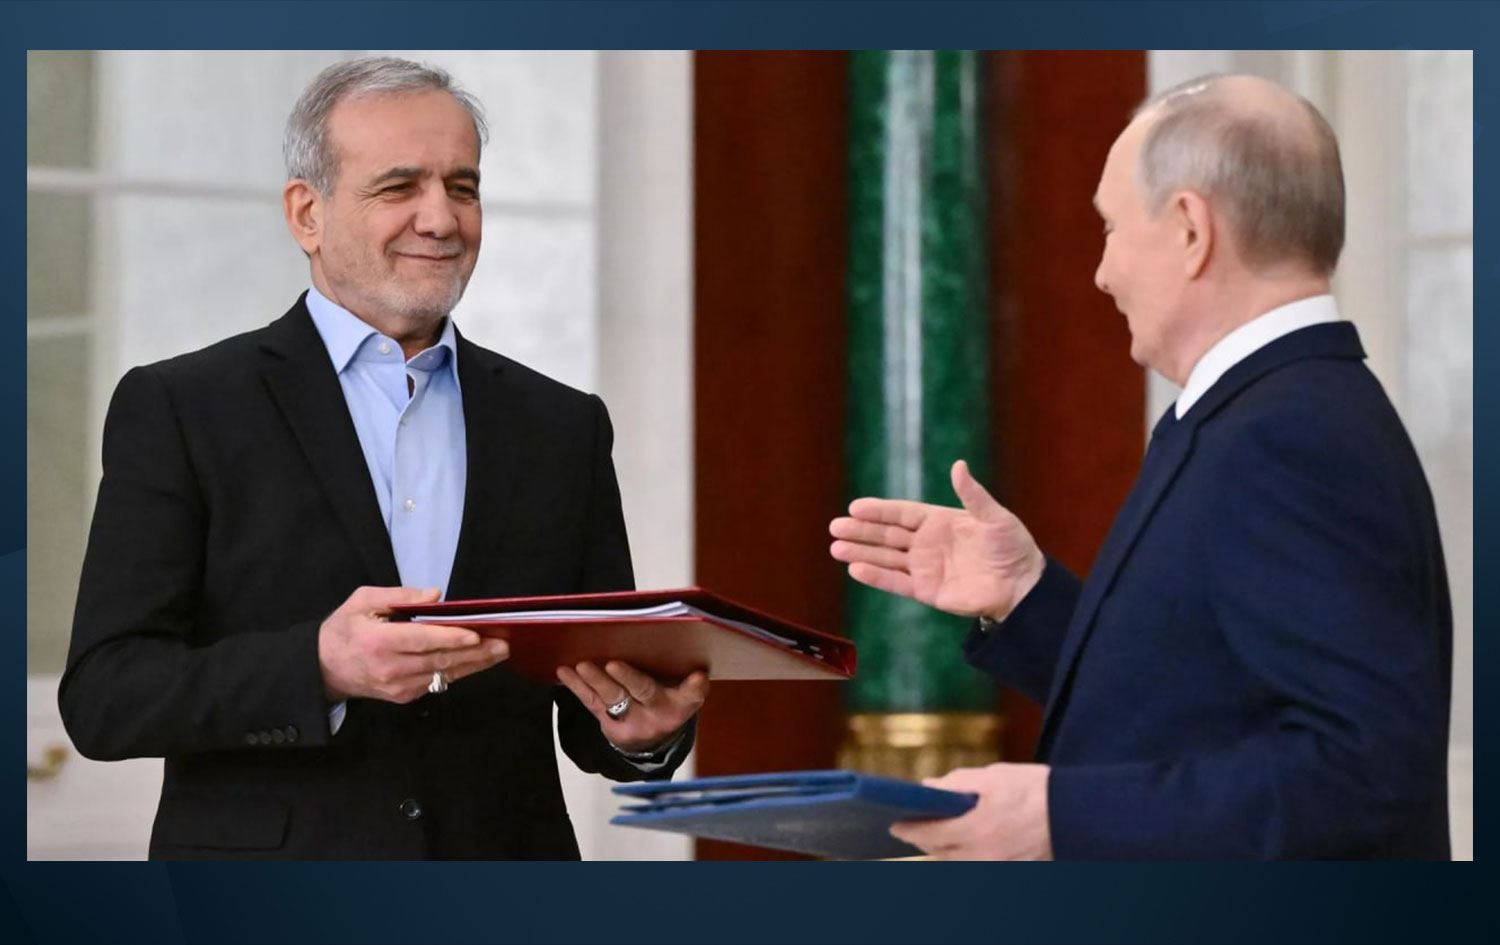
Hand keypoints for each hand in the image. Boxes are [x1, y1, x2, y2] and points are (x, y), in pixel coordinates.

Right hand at [317, 585, 509, 702]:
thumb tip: (435, 595)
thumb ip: (399, 595)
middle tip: (502, 644)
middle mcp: (390, 668)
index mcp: (378, 642)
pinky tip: (476, 662)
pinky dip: (457, 672)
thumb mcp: (362, 601)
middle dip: (475, 653)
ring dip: (473, 665)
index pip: (421, 641)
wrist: (322, 669)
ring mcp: (397, 687)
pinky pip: (436, 683)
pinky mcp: (403, 697)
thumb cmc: (344, 629)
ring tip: (498, 653)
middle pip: (439, 661)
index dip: (450, 638)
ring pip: (442, 675)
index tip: (476, 633)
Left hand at [556, 660, 708, 753]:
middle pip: (644, 692)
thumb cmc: (667, 699)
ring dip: (596, 680)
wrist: (652, 742)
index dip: (695, 686)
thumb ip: (679, 672)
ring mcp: (633, 721)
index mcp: (682, 703)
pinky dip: (578, 686)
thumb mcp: (681, 690)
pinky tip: (565, 671)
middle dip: (628, 678)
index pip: (692, 694)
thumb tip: (663, 635)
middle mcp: (658, 713)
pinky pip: (592, 703)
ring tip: (582, 665)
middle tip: (613, 664)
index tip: (698, 676)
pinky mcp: (609, 725)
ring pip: (614, 698)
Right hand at [829, 459, 1044, 619]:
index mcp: (939, 521)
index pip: (901, 514)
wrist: (1023, 585)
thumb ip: (973, 494)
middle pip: (887, 536)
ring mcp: (925, 568)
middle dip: (861, 531)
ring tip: (836, 548)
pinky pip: (897, 583)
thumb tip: (958, 465)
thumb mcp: (995, 517)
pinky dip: (876, 577)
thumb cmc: (1013, 547)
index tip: (855, 507)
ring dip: (861, 553)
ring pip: (886, 559)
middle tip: (835, 527)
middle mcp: (927, 544)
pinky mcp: (927, 591)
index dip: (878, 511)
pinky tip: (856, 569)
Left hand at [889, 763, 1052, 859]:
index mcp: (977, 829)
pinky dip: (962, 855)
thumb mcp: (993, 776)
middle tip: (909, 828)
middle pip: (940, 853)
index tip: (894, 823)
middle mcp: (984, 854)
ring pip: (956, 862)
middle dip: (922, 840)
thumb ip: (957, 782)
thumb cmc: (1034, 789)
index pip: (930, 835)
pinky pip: (975, 865)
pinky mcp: (1008, 868)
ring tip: (931, 834)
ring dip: (941, 849)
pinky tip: (959, 841)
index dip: (909, 829)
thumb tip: (928, 786)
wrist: (1075, 811)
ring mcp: (996, 865)